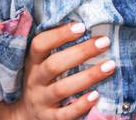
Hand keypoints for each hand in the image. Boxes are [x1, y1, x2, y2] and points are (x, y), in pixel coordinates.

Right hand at [0, 22, 115, 119]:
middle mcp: (35, 80)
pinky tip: (97, 96)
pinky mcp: (50, 118)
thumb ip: (54, 49)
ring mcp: (42, 100)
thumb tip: (83, 25)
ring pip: (63, 88)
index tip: (81, 26)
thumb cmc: (40, 82)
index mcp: (31, 63)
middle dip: (81, 53)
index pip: (39, 45)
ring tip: (110, 65)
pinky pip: (66, 113)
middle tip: (104, 42)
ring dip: (88, 76)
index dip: (59, 35)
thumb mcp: (39, 64)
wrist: (25, 114)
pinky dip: (81, 105)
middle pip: (54, 65)